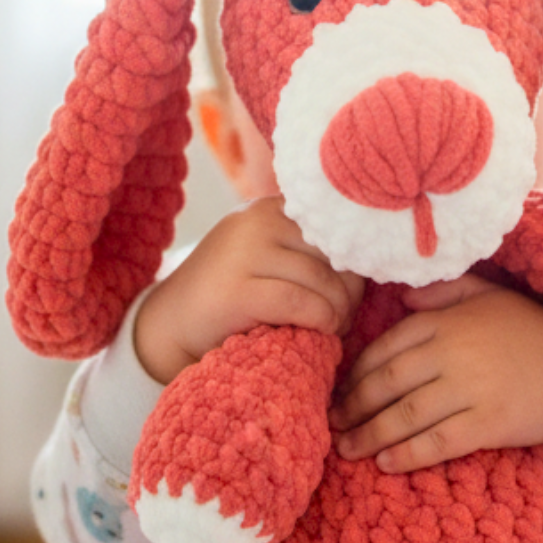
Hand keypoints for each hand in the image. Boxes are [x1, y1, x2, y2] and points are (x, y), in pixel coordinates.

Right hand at [134, 196, 364, 384]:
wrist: (168, 329)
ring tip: (332, 329)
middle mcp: (259, 219)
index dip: (354, 264)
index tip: (353, 292)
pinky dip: (320, 321)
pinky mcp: (237, 289)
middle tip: (343, 318)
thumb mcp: (271, 259)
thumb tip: (375, 259)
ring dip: (338, 312)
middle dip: (349, 291)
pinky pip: (301, 302)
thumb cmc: (235, 299)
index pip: (336, 228)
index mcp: (272, 208)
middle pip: (334, 253)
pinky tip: (320, 333)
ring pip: (322, 279)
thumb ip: (309, 251)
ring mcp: (244, 251)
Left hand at [329, 274, 542, 472]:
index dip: (357, 373)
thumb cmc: (534, 330)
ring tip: (347, 449)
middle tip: (333, 424)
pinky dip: (408, 454)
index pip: (387, 347)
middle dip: (354, 406)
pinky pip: (438, 442)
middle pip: (387, 383)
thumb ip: (446, 292)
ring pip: (405, 415)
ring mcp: (471, 388)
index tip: (341, 391)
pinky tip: (387, 463)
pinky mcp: (489, 422)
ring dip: (369, 435)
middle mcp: (453, 352)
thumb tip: (403, 297)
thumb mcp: (491, 296)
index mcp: (448, 321)